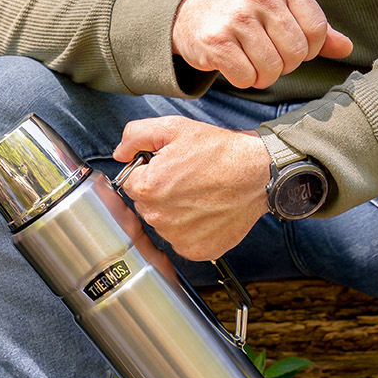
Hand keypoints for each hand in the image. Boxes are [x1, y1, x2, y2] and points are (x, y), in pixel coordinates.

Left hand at [111, 117, 270, 261]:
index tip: (167, 169)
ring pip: (163, 224)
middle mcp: (159, 217)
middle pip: (145, 206)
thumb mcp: (174, 128)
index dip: (148, 172)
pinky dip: (192, 229)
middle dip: (160, 193)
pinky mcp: (196, 250)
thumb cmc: (220, 152)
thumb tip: (119, 153)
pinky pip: (182, 241)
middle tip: (187, 180)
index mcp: (147, 187)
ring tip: (199, 195)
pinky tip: (206, 211)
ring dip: (175, 212)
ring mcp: (178, 237)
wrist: (258, 174)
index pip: (129, 183)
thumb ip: (136, 136)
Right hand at [172, 0, 352, 88]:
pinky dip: (244, 80)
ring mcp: (236, 17)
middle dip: (286, 65)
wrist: (191, 12)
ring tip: (253, 63)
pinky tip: (236, 66)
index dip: (310, 49)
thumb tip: (347, 48)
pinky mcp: (216, 41)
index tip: (292, 48)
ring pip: (272, 69)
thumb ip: (316, 29)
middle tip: (270, 57)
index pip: (317, 30)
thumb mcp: (282, 10)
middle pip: (296, 52)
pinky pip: (246, 77)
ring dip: (264, 76)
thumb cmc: (245, 14)